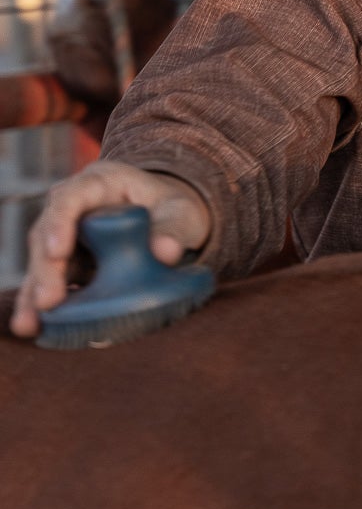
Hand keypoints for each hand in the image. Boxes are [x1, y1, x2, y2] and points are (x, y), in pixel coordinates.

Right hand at [9, 159, 210, 339]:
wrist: (169, 222)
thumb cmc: (172, 210)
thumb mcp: (181, 212)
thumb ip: (174, 227)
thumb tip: (165, 252)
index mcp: (100, 182)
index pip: (71, 196)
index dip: (59, 222)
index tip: (57, 251)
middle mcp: (74, 206)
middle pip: (47, 232)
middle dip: (45, 268)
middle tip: (48, 300)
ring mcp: (66, 235)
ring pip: (41, 260)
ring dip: (35, 291)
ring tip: (32, 322)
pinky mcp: (66, 262)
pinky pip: (47, 282)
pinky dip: (38, 304)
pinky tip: (32, 326)